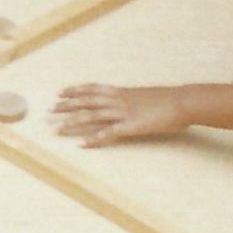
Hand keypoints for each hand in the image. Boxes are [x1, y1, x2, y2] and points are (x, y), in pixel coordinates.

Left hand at [49, 85, 185, 145]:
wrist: (182, 102)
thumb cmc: (167, 100)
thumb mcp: (145, 95)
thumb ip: (131, 98)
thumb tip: (124, 100)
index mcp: (121, 92)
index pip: (92, 88)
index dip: (75, 90)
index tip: (60, 92)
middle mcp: (118, 100)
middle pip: (86, 101)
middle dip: (66, 106)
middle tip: (50, 110)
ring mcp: (123, 113)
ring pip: (91, 116)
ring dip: (72, 122)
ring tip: (57, 128)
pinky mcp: (131, 127)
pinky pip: (108, 133)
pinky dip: (93, 139)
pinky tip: (81, 144)